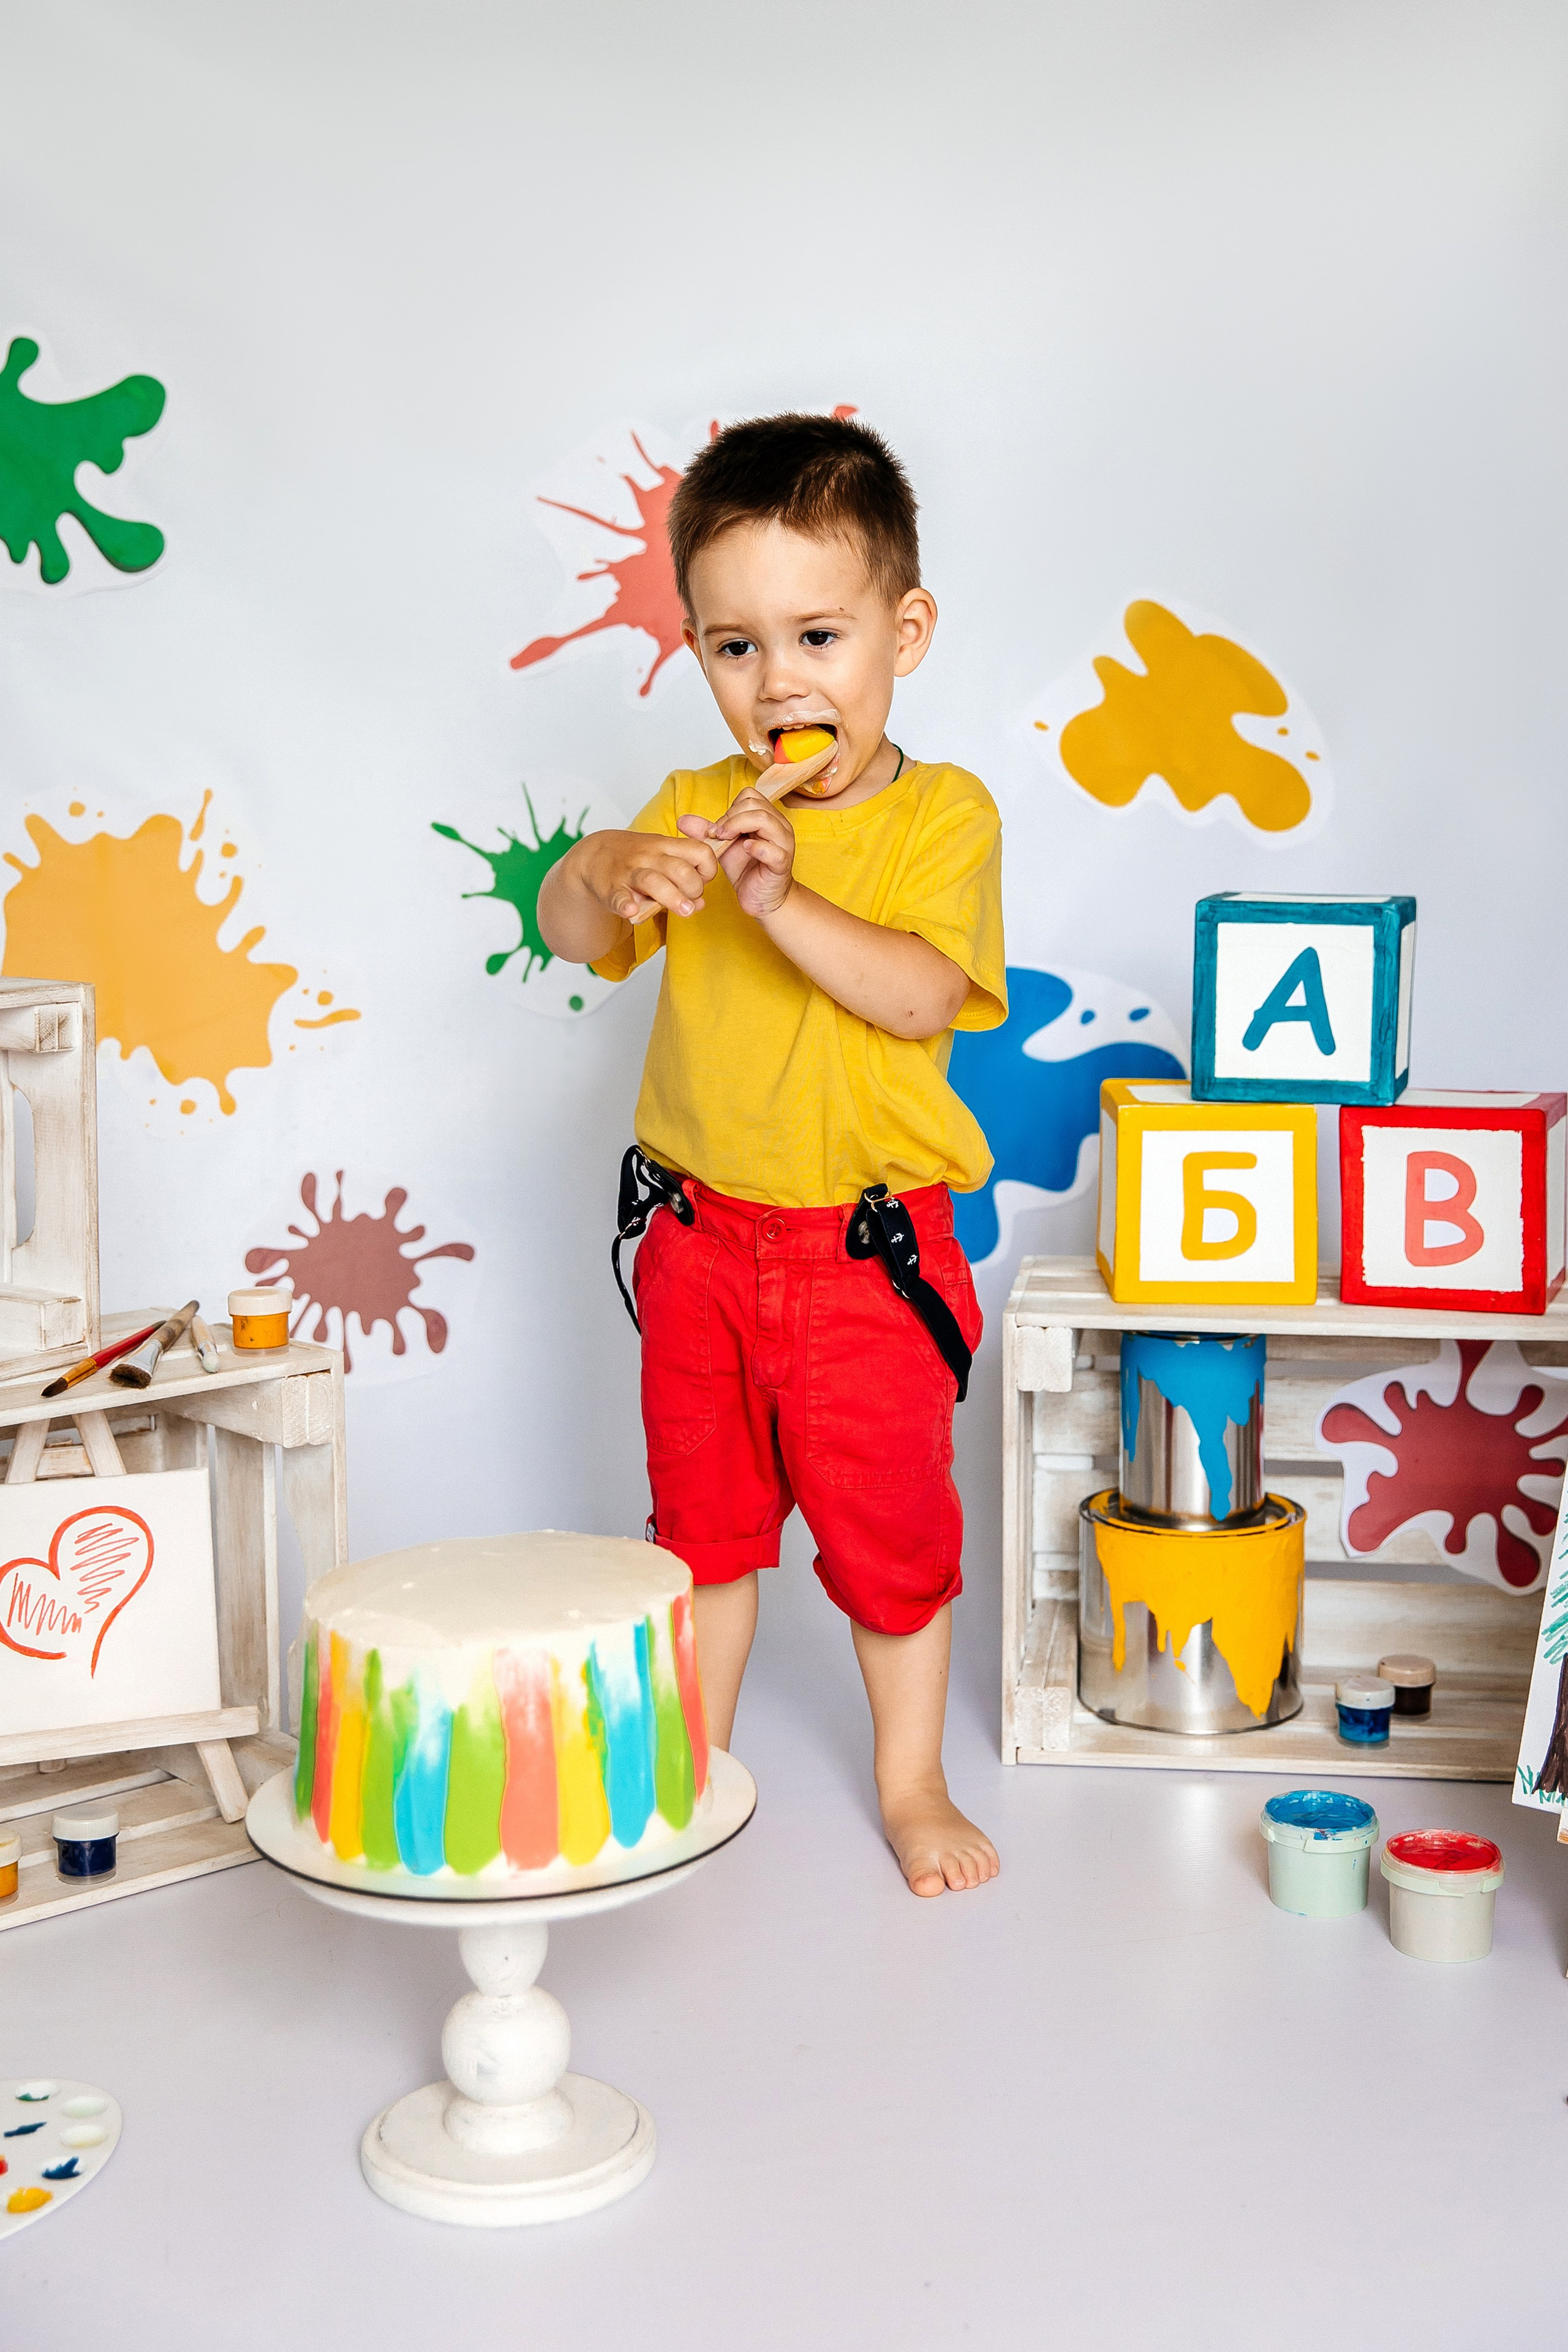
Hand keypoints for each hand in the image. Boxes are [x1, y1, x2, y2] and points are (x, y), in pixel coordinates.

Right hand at [576, 828, 718, 923]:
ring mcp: (629, 872)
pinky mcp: (610, 888)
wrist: (594, 854)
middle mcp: (649, 856)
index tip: (704, 881)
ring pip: (653, 881)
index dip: (708, 869)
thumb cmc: (636, 860)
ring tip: (685, 911)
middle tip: (690, 901)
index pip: (699, 851)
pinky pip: (618, 896)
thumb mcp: (662, 858)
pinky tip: (631, 910)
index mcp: (665, 846)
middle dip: (694, 888)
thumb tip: (700, 903)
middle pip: (680, 869)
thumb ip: (684, 878)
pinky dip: (625, 904)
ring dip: (672, 897)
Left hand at [671, 736, 836, 918]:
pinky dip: (757, 848)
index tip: (717, 829)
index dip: (730, 809)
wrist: (760, 897)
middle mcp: (779, 826)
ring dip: (739, 827)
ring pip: (765, 820)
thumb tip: (682, 820)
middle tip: (717, 835)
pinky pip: (774, 850)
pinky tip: (745, 850)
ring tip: (726, 840)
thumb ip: (706, 832)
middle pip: (755, 805)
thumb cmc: (745, 869)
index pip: (750, 796)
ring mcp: (784, 843)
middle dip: (731, 817)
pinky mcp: (782, 863)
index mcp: (766, 817)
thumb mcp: (722, 846)